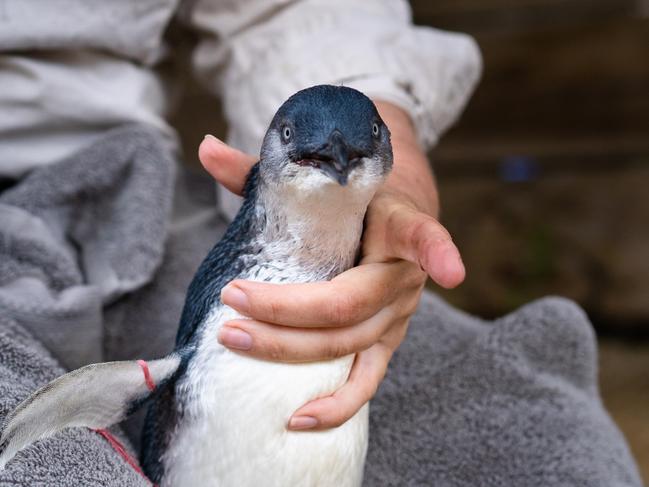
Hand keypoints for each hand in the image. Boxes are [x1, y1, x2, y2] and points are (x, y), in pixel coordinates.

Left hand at [199, 100, 463, 430]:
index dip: (436, 252)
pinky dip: (336, 406)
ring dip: (288, 349)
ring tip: (234, 339)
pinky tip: (296, 421)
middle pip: (349, 304)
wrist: (397, 217)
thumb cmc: (357, 197)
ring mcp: (398, 317)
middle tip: (232, 299)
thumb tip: (206, 147)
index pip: (423, 235)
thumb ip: (266, 170)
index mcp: (399, 225)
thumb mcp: (324, 179)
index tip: (449, 271)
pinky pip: (365, 381)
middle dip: (285, 309)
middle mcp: (404, 277)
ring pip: (347, 346)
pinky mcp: (384, 343)